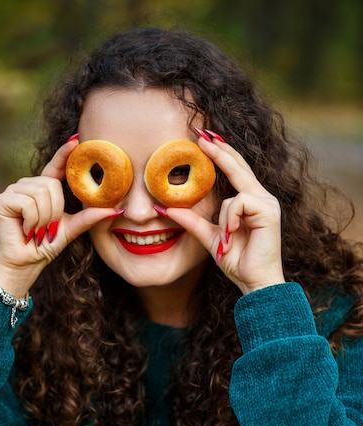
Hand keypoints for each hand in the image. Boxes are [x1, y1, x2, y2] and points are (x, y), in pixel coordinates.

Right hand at [0, 137, 120, 296]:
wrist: (26, 263)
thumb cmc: (45, 246)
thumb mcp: (71, 229)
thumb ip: (89, 218)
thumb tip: (116, 209)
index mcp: (44, 189)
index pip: (56, 167)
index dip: (65, 153)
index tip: (77, 140)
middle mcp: (28, 185)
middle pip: (52, 184)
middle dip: (55, 211)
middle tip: (48, 228)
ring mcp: (14, 190)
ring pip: (42, 193)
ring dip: (45, 218)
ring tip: (37, 230)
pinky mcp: (3, 199)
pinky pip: (29, 202)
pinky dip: (33, 220)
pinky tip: (27, 230)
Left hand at [165, 137, 284, 293]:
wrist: (254, 281)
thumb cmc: (237, 260)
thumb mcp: (210, 238)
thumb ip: (192, 222)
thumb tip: (165, 209)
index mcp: (250, 201)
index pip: (235, 169)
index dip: (221, 152)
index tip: (204, 138)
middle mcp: (262, 198)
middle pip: (238, 166)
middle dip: (220, 150)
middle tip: (201, 135)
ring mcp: (268, 203)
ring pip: (233, 194)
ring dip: (224, 219)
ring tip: (228, 239)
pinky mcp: (269, 211)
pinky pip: (238, 203)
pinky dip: (231, 220)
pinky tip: (234, 235)